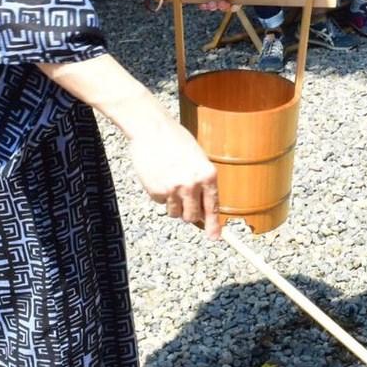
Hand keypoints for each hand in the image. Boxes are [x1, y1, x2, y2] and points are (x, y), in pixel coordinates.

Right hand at [129, 117, 220, 238]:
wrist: (152, 129)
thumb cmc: (176, 140)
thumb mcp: (197, 158)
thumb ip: (201, 182)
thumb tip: (202, 210)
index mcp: (208, 175)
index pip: (213, 207)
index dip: (214, 225)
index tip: (214, 237)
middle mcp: (193, 185)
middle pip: (192, 217)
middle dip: (188, 214)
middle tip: (183, 202)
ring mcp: (174, 190)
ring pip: (175, 213)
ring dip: (173, 204)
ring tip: (168, 182)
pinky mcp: (156, 191)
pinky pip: (160, 202)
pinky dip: (159, 194)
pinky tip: (157, 176)